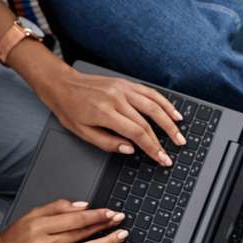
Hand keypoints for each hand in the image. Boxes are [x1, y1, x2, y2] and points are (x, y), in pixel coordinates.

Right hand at [0, 200, 127, 242]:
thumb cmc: (15, 236)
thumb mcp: (32, 215)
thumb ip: (58, 207)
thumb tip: (84, 205)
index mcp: (40, 226)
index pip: (76, 219)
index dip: (97, 215)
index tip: (111, 212)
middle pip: (82, 234)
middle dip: (105, 226)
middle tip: (121, 220)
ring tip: (121, 235)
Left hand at [36, 67, 184, 165]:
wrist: (63, 85)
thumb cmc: (69, 110)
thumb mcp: (82, 132)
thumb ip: (107, 142)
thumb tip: (130, 149)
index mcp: (105, 112)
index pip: (136, 132)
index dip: (152, 147)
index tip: (161, 158)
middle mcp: (117, 98)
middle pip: (148, 121)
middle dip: (164, 139)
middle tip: (173, 152)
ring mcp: (124, 88)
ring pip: (154, 105)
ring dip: (170, 121)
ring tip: (179, 134)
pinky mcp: (127, 83)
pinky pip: (150, 92)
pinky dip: (165, 103)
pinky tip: (174, 113)